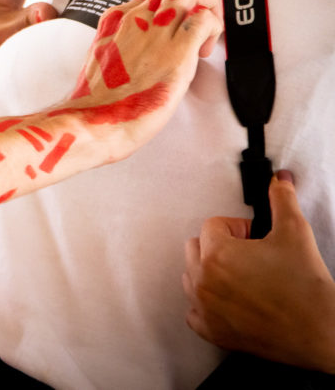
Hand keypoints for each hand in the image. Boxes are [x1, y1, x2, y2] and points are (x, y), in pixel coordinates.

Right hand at [52, 0, 222, 161]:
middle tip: (201, 29)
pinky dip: (214, 29)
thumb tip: (143, 46)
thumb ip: (122, 42)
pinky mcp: (176, 54)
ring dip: (209, 10)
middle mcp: (135, 19)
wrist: (92, 123)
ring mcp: (155, 33)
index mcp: (115, 19)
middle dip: (199, 2)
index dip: (175, 10)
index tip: (176, 31)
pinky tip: (204, 51)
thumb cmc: (97, 102)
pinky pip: (205, 20)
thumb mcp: (101, 58)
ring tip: (205, 38)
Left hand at [184, 171, 334, 371]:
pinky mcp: (210, 331)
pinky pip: (193, 311)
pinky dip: (207, 305)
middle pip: (196, 248)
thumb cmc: (306, 288)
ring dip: (210, 273)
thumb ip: (281, 200)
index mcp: (217, 254)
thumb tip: (279, 179)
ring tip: (243, 279)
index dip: (238, 229)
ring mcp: (203, 308)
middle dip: (219, 248)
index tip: (256, 240)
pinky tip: (233, 302)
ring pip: (191, 277)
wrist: (321, 333)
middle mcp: (203, 280)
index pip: (213, 225)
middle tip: (250, 258)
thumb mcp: (295, 232)